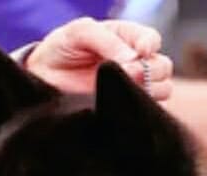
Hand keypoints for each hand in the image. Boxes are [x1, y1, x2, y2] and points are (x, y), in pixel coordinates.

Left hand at [26, 17, 172, 100]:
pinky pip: (148, 111)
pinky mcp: (125, 110)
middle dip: (149, 69)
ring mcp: (131, 88)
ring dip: (149, 88)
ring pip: (163, 88)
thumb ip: (107, 40)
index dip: (150, 45)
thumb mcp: (80, 32)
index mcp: (126, 38)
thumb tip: (133, 59)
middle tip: (127, 72)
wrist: (43, 79)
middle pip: (162, 66)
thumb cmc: (62, 49)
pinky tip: (123, 103)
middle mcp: (134, 63)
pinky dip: (142, 107)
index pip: (152, 39)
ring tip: (124, 87)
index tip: (141, 51)